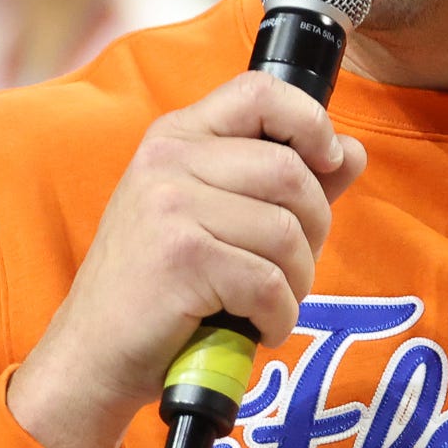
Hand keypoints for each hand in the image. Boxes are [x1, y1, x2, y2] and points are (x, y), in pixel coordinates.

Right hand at [9, 72, 367, 447]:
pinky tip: (254, 328)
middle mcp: (169, 160)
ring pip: (286, 233)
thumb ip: (286, 182)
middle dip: (313, 232)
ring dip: (296, 284)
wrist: (94, 354)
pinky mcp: (181, 257)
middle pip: (291, 173)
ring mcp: (170, 206)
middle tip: (287, 270)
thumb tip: (352, 151)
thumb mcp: (217, 219)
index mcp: (178, 138)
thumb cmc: (162, 288)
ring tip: (266, 305)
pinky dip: (277, 318)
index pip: (259, 92)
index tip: (328, 161)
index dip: (311, 121)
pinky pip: (270, 283)